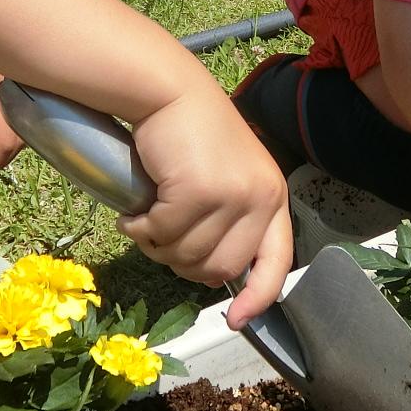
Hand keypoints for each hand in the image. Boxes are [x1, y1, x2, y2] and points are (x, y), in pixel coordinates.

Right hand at [118, 84, 292, 327]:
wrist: (169, 90)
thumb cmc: (191, 134)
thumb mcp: (226, 177)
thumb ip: (230, 220)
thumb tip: (213, 277)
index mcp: (272, 196)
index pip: (276, 261)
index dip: (259, 297)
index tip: (235, 320)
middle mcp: (260, 197)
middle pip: (219, 268)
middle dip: (182, 263)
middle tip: (161, 237)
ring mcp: (231, 194)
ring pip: (187, 255)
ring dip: (157, 245)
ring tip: (146, 219)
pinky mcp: (198, 190)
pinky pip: (162, 234)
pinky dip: (140, 228)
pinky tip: (133, 211)